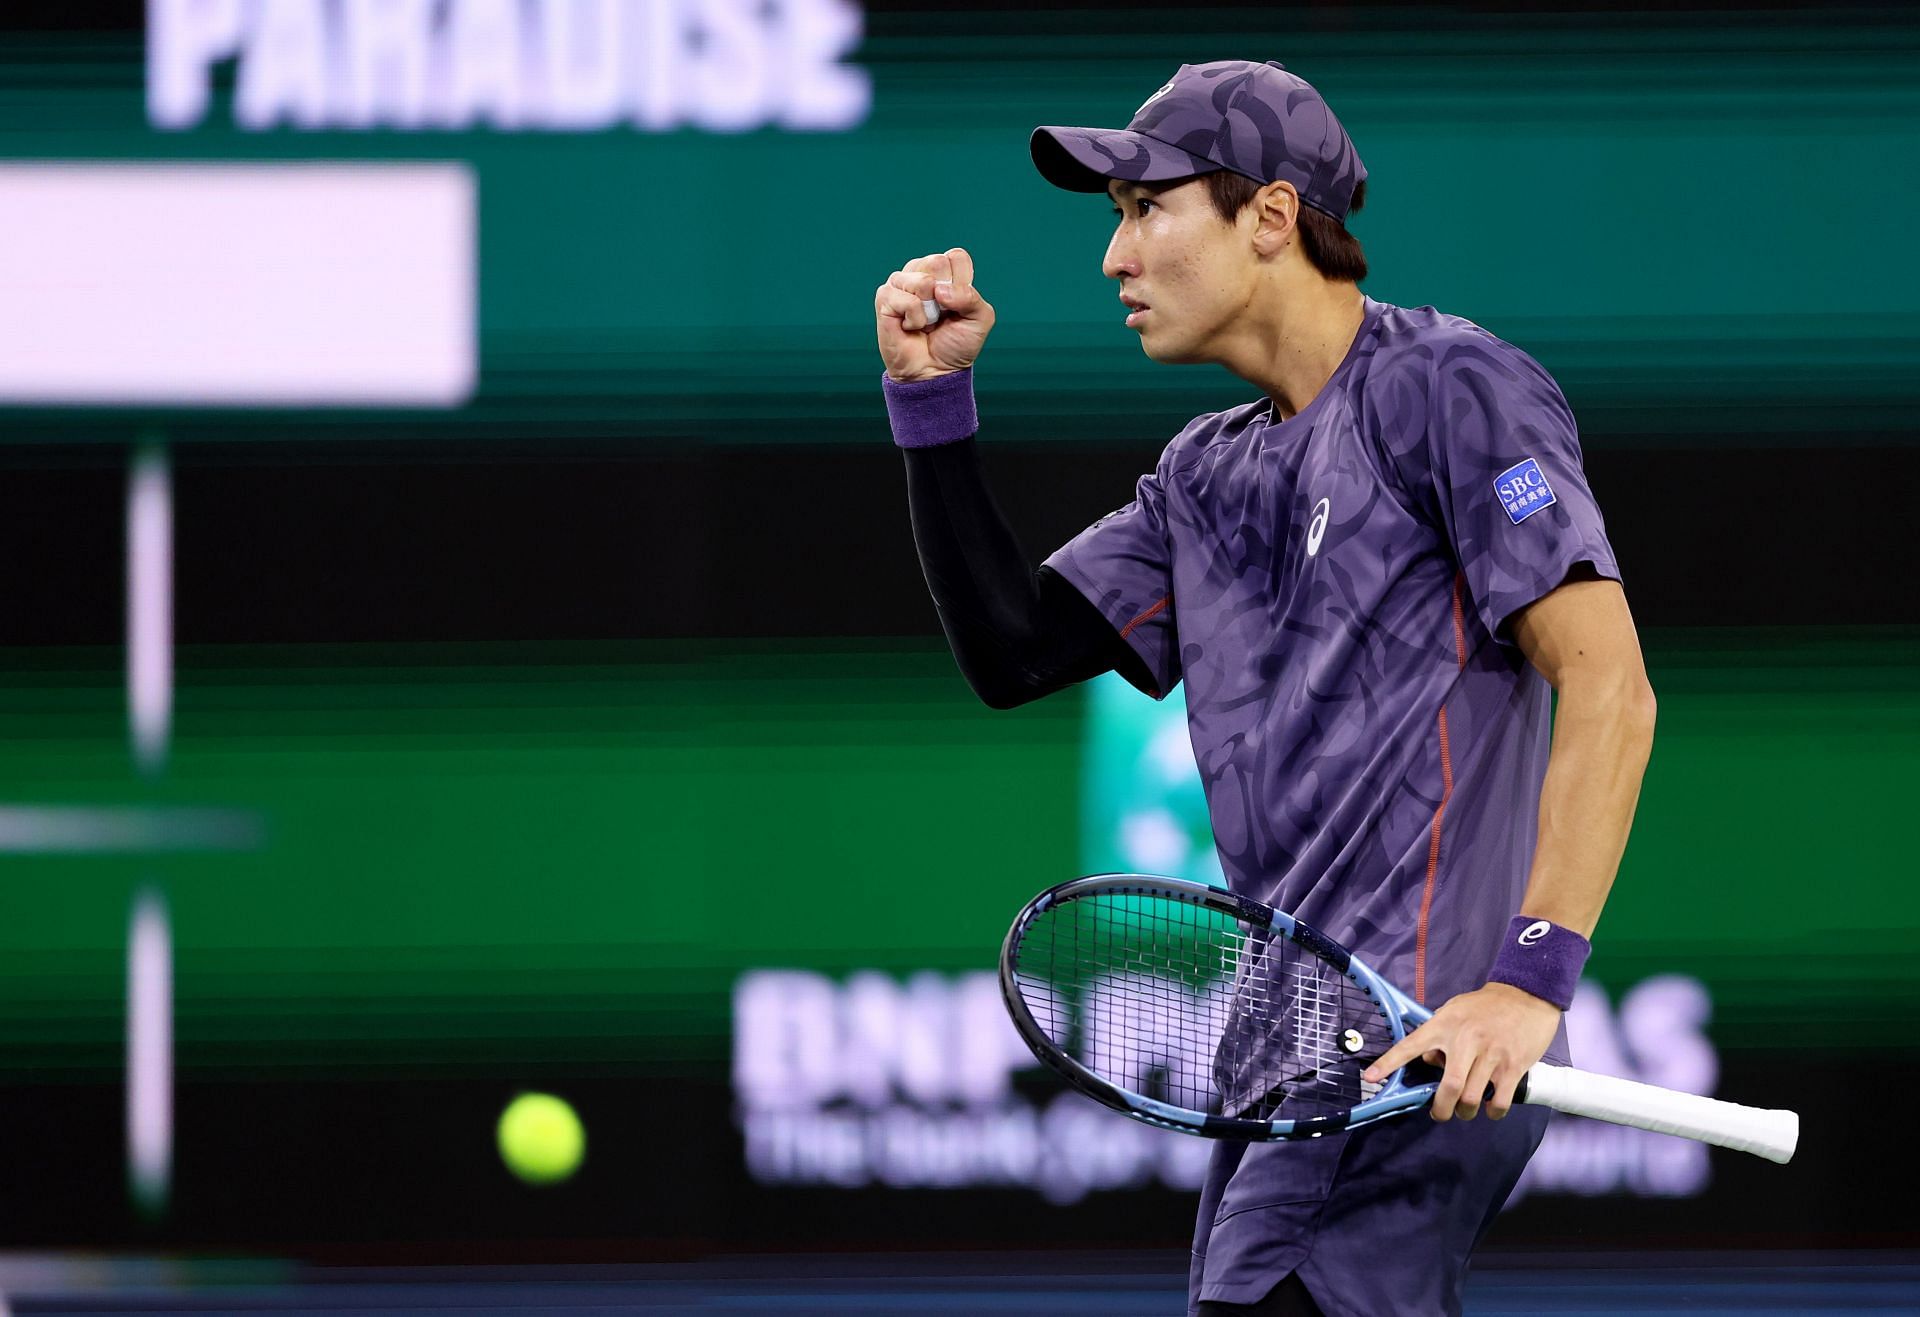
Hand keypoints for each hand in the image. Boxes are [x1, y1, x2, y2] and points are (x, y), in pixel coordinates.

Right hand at [874, 247, 995, 382]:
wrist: (935, 372)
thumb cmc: (956, 344)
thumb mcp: (980, 320)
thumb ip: (971, 297)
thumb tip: (939, 290)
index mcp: (945, 271)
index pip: (956, 257)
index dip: (962, 283)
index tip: (957, 306)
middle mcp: (921, 272)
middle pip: (938, 262)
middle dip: (946, 296)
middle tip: (940, 314)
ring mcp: (901, 283)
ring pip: (922, 280)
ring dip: (930, 310)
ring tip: (926, 322)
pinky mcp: (885, 298)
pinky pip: (906, 299)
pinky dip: (915, 319)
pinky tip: (910, 327)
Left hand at [1362, 983, 1559, 1120]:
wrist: (1526, 994)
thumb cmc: (1486, 1005)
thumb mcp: (1454, 1010)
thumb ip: (1439, 1034)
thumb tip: (1430, 1061)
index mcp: (1444, 1025)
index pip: (1410, 1045)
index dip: (1388, 1063)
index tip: (1371, 1078)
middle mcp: (1465, 1041)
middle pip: (1449, 1087)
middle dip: (1441, 1109)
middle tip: (1439, 1114)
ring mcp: (1491, 1055)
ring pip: (1472, 1098)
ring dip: (1466, 1112)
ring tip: (1466, 1112)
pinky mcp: (1513, 1065)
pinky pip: (1499, 1100)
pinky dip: (1493, 1112)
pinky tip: (1490, 1110)